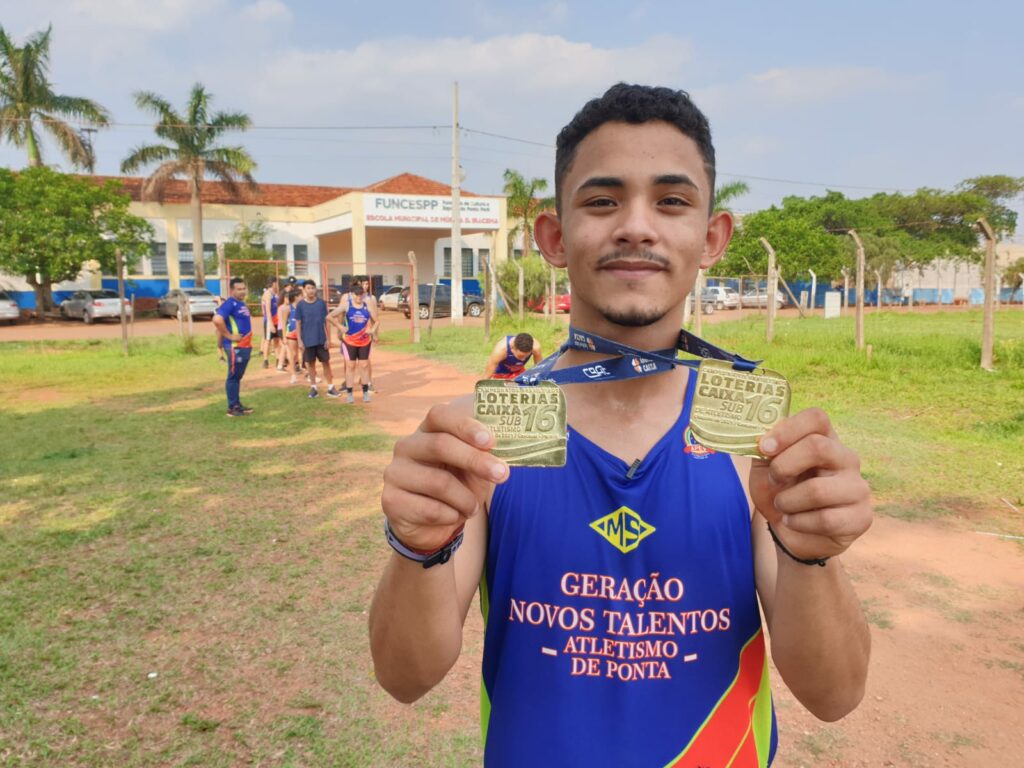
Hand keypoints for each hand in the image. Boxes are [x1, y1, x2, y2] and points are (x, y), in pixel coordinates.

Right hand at [381, 402, 507, 552]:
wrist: (430, 524)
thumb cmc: (456, 486)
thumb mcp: (473, 466)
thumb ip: (484, 452)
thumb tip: (510, 442)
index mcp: (427, 430)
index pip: (439, 415)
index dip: (465, 425)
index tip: (490, 440)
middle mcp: (406, 447)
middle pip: (440, 445)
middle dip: (476, 461)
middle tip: (503, 474)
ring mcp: (395, 473)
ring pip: (439, 482)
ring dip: (466, 499)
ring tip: (472, 507)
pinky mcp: (391, 501)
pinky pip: (431, 509)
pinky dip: (452, 516)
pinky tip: (452, 516)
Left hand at [748, 408, 871, 560]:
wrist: (790, 533)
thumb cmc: (780, 493)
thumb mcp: (765, 468)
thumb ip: (765, 449)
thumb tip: (762, 438)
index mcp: (824, 439)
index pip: (816, 418)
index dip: (787, 430)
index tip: (764, 447)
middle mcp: (846, 458)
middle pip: (818, 447)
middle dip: (783, 467)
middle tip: (773, 481)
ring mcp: (858, 488)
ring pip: (817, 490)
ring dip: (787, 501)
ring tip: (783, 506)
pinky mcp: (861, 517)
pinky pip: (825, 519)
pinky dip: (798, 523)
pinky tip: (794, 522)